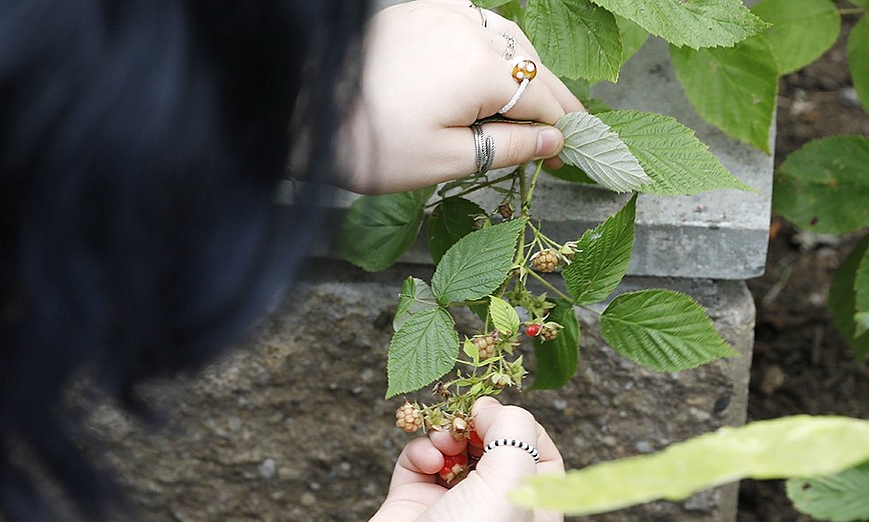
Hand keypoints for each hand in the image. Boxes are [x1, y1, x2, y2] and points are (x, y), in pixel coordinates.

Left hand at [333, 0, 584, 193]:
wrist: (300, 107)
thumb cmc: (370, 144)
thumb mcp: (445, 160)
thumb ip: (506, 148)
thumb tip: (555, 141)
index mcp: (483, 69)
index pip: (543, 98)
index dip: (561, 128)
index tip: (568, 155)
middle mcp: (470, 29)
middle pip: (528, 64)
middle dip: (548, 97)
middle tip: (564, 129)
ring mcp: (442, 12)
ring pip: (503, 37)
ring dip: (522, 69)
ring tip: (531, 102)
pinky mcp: (418, 9)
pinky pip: (472, 20)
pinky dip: (489, 44)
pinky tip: (489, 64)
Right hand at [350, 397, 563, 521]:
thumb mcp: (515, 480)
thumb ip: (513, 430)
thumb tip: (488, 408)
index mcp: (536, 517)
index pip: (545, 458)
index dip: (527, 431)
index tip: (504, 417)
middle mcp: (499, 512)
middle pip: (499, 448)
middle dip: (483, 428)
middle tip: (469, 418)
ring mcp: (456, 506)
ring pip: (458, 449)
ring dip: (451, 435)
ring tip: (446, 441)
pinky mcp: (417, 501)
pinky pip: (424, 460)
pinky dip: (425, 452)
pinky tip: (427, 461)